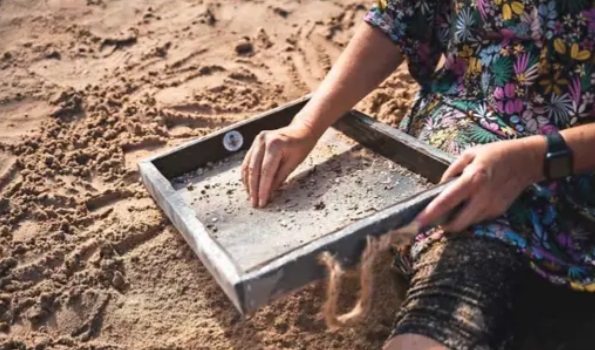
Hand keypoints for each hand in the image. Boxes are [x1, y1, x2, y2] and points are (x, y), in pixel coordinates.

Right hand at [241, 123, 317, 207]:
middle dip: (253, 189)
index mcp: (274, 144)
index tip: (262, 202)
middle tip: (254, 203)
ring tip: (251, 197)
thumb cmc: (301, 146)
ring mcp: (257, 140)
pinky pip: (248, 161)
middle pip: (254, 169)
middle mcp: (262, 140)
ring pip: (247, 166)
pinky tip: (249, 185)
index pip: (266, 171)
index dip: (263, 189)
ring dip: (248, 183)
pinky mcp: (255, 142)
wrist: (302, 130)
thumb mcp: (293, 163)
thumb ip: (279, 178)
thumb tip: (268, 194)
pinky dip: (247, 174)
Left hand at [416, 137, 545, 232]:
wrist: (528, 161)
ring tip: (451, 210)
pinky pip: (478, 219)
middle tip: (433, 220)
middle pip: (457, 223)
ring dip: (456, 221)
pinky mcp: (499, 211)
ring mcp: (492, 207)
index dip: (431, 213)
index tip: (418, 222)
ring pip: (468, 224)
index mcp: (473, 179)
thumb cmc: (495, 154)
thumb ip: (452, 171)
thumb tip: (439, 188)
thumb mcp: (470, 154)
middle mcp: (483, 197)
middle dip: (443, 226)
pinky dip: (469, 216)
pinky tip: (469, 204)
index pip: (447, 201)